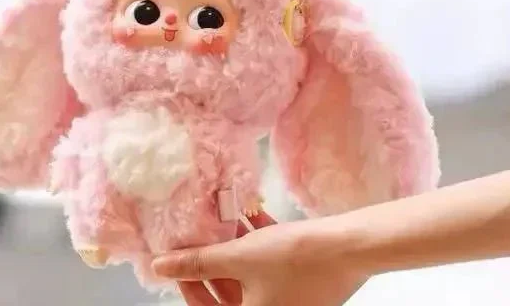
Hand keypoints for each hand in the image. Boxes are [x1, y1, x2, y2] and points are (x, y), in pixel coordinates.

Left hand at [153, 212, 365, 305]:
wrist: (348, 246)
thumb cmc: (294, 257)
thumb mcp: (238, 258)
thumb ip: (197, 262)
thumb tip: (160, 266)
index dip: (188, 284)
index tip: (176, 258)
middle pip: (228, 291)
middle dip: (211, 261)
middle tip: (196, 235)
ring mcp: (287, 296)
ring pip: (250, 273)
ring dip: (234, 247)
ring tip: (219, 218)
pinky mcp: (302, 278)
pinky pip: (270, 262)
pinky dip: (258, 241)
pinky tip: (248, 212)